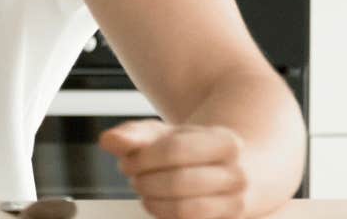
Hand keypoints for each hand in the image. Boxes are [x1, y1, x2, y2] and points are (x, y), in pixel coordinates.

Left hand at [100, 119, 248, 218]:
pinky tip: (157, 203)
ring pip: (183, 209)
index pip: (176, 149)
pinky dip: (163, 215)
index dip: (143, 158)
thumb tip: (109, 140)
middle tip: (134, 177)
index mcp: (226, 142)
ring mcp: (235, 204)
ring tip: (145, 191)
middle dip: (145, 181)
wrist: (224, 174)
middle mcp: (237, 174)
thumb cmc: (189, 152)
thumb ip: (134, 135)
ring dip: (152, 201)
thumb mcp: (164, 135)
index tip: (128, 162)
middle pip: (178, 181)